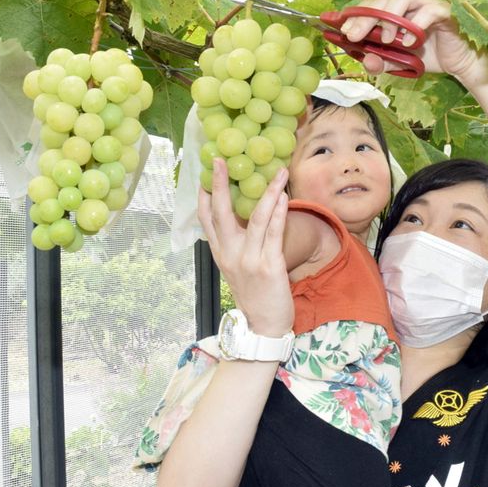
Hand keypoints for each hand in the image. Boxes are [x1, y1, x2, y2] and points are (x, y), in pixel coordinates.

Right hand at [197, 159, 294, 336]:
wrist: (264, 326)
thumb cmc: (255, 295)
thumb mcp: (237, 269)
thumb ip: (235, 246)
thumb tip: (240, 220)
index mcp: (220, 254)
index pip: (206, 219)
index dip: (205, 194)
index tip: (205, 171)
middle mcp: (230, 254)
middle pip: (221, 213)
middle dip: (221, 185)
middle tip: (221, 160)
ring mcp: (248, 260)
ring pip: (254, 218)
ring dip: (267, 192)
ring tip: (278, 172)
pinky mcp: (269, 266)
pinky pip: (273, 234)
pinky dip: (278, 213)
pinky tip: (283, 197)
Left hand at [339, 0, 487, 82]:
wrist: (458, 65)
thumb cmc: (428, 57)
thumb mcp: (399, 64)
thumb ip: (381, 62)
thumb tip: (365, 61)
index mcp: (395, 12)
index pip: (371, 5)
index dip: (355, 14)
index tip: (340, 30)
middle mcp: (409, 3)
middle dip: (365, 16)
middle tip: (353, 35)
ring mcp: (426, 3)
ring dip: (390, 15)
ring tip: (386, 39)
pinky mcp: (444, 11)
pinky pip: (428, 10)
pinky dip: (415, 24)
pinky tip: (408, 41)